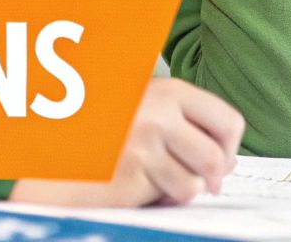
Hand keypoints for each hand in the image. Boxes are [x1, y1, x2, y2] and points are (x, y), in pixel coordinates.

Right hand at [8, 78, 244, 206]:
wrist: (59, 141)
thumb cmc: (109, 124)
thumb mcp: (150, 105)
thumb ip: (188, 123)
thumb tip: (229, 162)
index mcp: (169, 92)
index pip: (229, 121)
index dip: (231, 147)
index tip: (223, 157)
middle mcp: (159, 117)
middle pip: (216, 159)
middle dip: (215, 176)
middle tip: (207, 181)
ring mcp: (144, 149)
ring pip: (195, 185)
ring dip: (184, 189)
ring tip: (165, 179)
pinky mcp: (130, 179)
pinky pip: (168, 198)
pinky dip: (163, 199)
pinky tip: (147, 187)